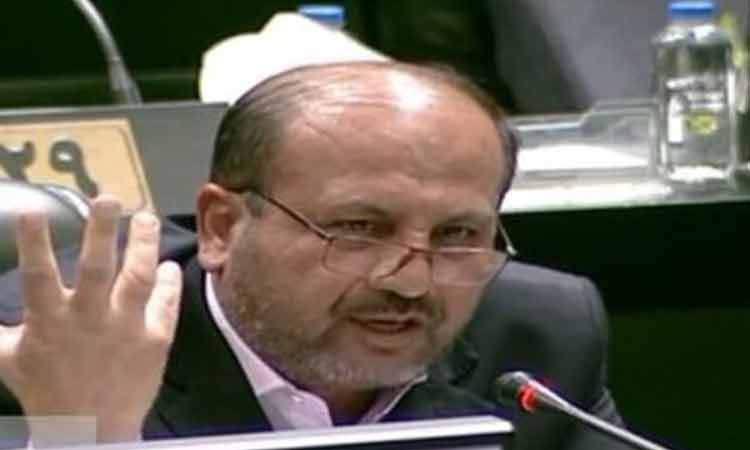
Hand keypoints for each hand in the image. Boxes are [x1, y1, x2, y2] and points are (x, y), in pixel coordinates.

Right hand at [0, 196, 182, 445]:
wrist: (90, 432)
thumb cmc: (47, 391)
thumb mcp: (8, 358)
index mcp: (50, 322)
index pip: (39, 276)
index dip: (34, 243)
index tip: (32, 209)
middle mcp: (90, 320)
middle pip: (98, 269)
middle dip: (103, 231)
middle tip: (109, 198)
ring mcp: (127, 329)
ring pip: (139, 279)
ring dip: (144, 245)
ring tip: (147, 217)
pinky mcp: (156, 340)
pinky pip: (166, 304)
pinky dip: (170, 283)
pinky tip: (169, 265)